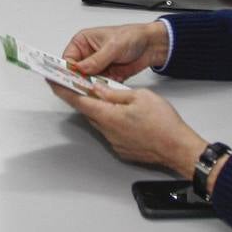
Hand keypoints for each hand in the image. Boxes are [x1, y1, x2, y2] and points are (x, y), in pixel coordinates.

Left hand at [50, 83, 205, 176]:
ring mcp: (115, 142)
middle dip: (83, 98)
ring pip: (100, 122)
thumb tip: (97, 88)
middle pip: (88, 112)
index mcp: (109, 116)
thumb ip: (115, 93)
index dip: (64, 90)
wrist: (178, 149)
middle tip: (81, 84)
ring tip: (105, 97)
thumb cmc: (164, 123)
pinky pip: (111, 131)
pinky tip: (123, 114)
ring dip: (99, 110)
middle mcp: (107, 131)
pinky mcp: (122, 149)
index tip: (53, 82)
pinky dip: (111, 120)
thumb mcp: (140, 97)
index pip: (79, 101)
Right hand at [60, 21, 168, 80]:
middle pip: (75, 73)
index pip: (68, 58)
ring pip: (87, 81)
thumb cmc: (132, 36)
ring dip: (93, 86)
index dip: (67, 70)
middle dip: (80, 80)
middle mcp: (87, 55)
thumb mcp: (113, 46)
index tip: (71, 79)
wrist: (150, 46)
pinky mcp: (106, 76)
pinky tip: (107, 86)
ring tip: (98, 86)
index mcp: (83, 41)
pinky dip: (103, 88)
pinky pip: (100, 86)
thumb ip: (97, 59)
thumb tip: (82, 68)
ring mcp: (96, 67)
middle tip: (84, 86)